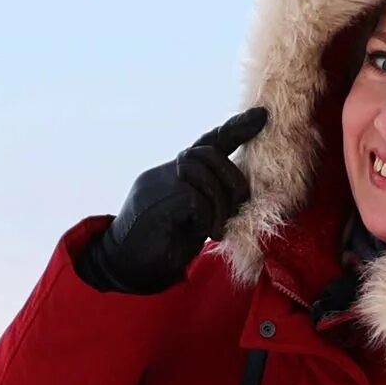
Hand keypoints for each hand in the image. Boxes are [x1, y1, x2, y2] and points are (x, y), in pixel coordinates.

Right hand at [75, 107, 267, 294]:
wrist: (124, 268)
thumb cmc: (163, 247)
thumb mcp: (193, 219)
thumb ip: (210, 201)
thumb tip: (242, 197)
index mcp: (175, 175)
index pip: (208, 143)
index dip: (235, 128)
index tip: (261, 116)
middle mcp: (164, 173)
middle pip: (207, 153)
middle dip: (233, 179)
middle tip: (239, 209)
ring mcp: (155, 185)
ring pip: (201, 170)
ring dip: (221, 201)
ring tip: (219, 228)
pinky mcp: (153, 203)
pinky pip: (193, 196)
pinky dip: (208, 216)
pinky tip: (205, 233)